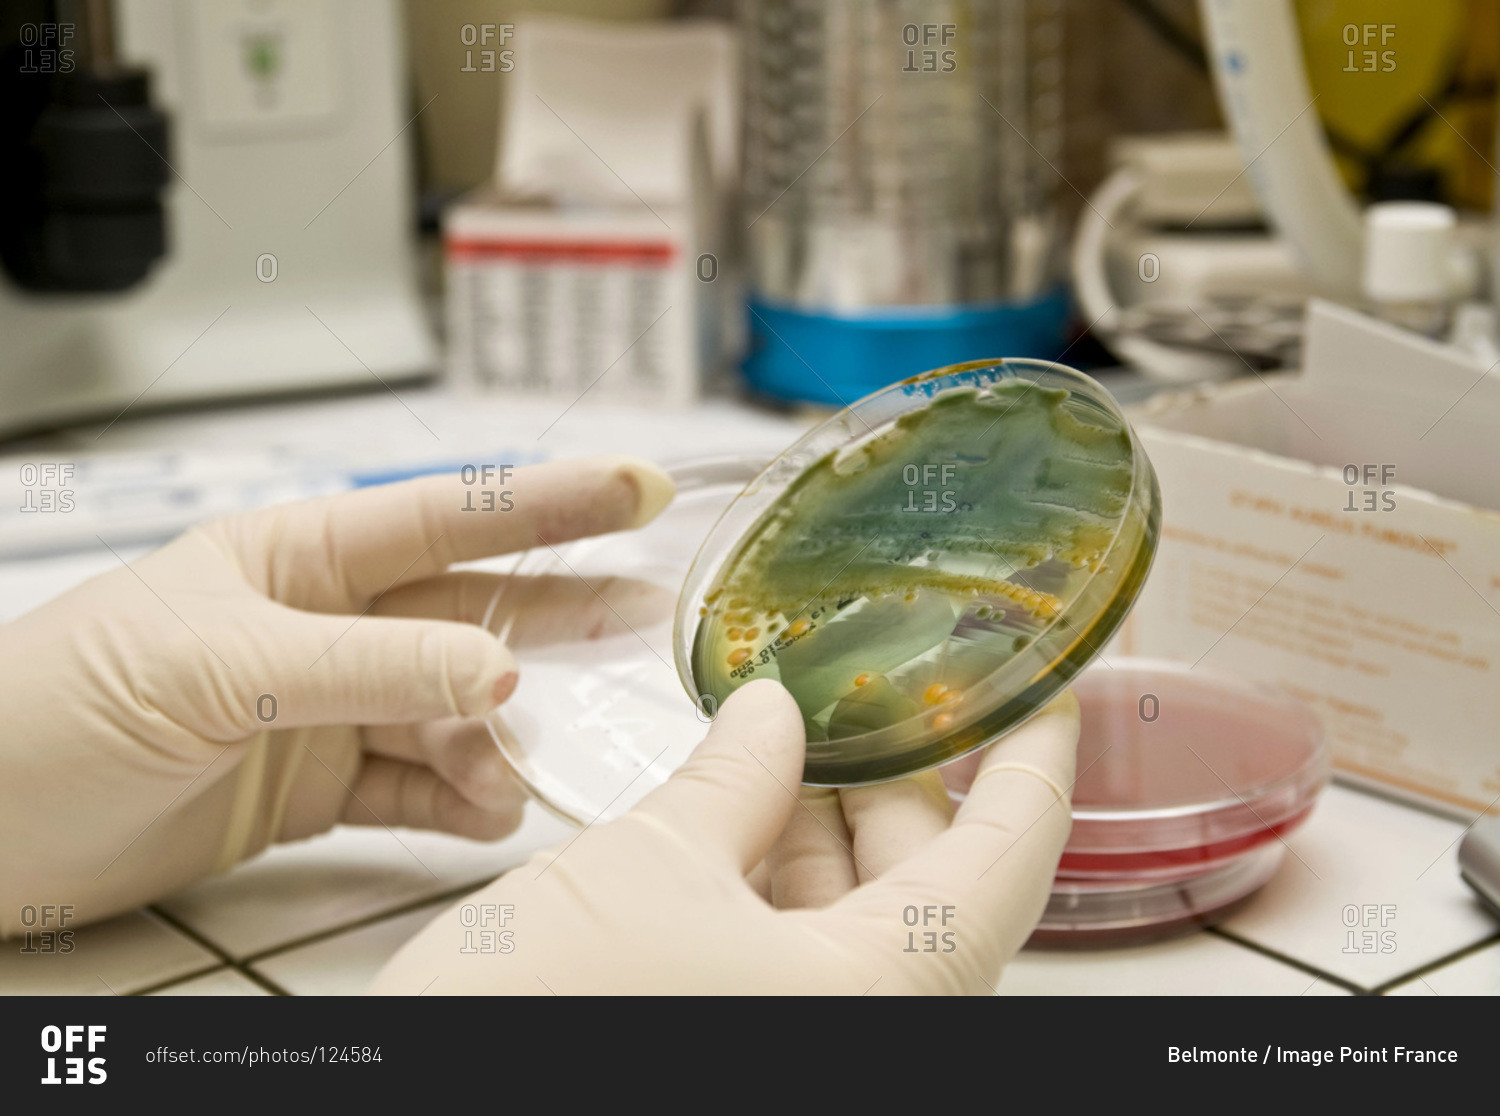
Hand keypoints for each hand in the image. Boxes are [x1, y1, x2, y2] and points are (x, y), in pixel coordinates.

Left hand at [0, 456, 673, 934]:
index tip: (635, 486)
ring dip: (494, 742)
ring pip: (450, 714)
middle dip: (559, 613)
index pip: (444, 515)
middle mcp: (325, 625)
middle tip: (645, 617)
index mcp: (296, 556)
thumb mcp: (218, 667)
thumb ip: (364, 667)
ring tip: (512, 772)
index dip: (547, 501)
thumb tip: (495, 671)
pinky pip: (414, 790)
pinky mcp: (316, 787)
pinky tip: (482, 812)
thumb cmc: (53, 707)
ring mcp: (325, 708)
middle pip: (470, 611)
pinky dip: (457, 803)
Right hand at [371, 681, 1078, 994]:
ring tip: (787, 729)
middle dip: (895, 773)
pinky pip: (797, 954)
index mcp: (895, 996)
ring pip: (859, 920)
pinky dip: (774, 875)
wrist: (418, 1108)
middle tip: (867, 682)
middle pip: (933, 881)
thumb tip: (774, 713)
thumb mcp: (653, 866)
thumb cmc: (543, 1022)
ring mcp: (810, 1043)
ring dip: (824, 820)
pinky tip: (736, 805)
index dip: (1034, 749)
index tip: (1046, 682)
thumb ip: (735, 778)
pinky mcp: (747, 1041)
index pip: (1015, 850)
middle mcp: (872, 1034)